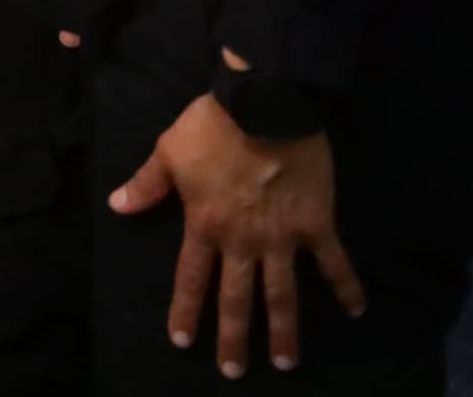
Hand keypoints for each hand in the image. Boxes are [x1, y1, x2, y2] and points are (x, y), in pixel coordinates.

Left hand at [108, 84, 364, 377]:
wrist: (264, 103)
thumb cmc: (211, 126)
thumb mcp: (168, 151)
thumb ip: (146, 184)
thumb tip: (117, 206)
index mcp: (204, 225)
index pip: (192, 278)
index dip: (187, 311)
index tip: (183, 342)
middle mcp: (242, 241)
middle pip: (236, 298)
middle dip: (233, 337)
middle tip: (234, 372)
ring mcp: (282, 236)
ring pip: (282, 294)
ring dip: (283, 330)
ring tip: (284, 362)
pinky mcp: (316, 224)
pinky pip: (334, 261)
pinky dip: (346, 286)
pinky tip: (356, 310)